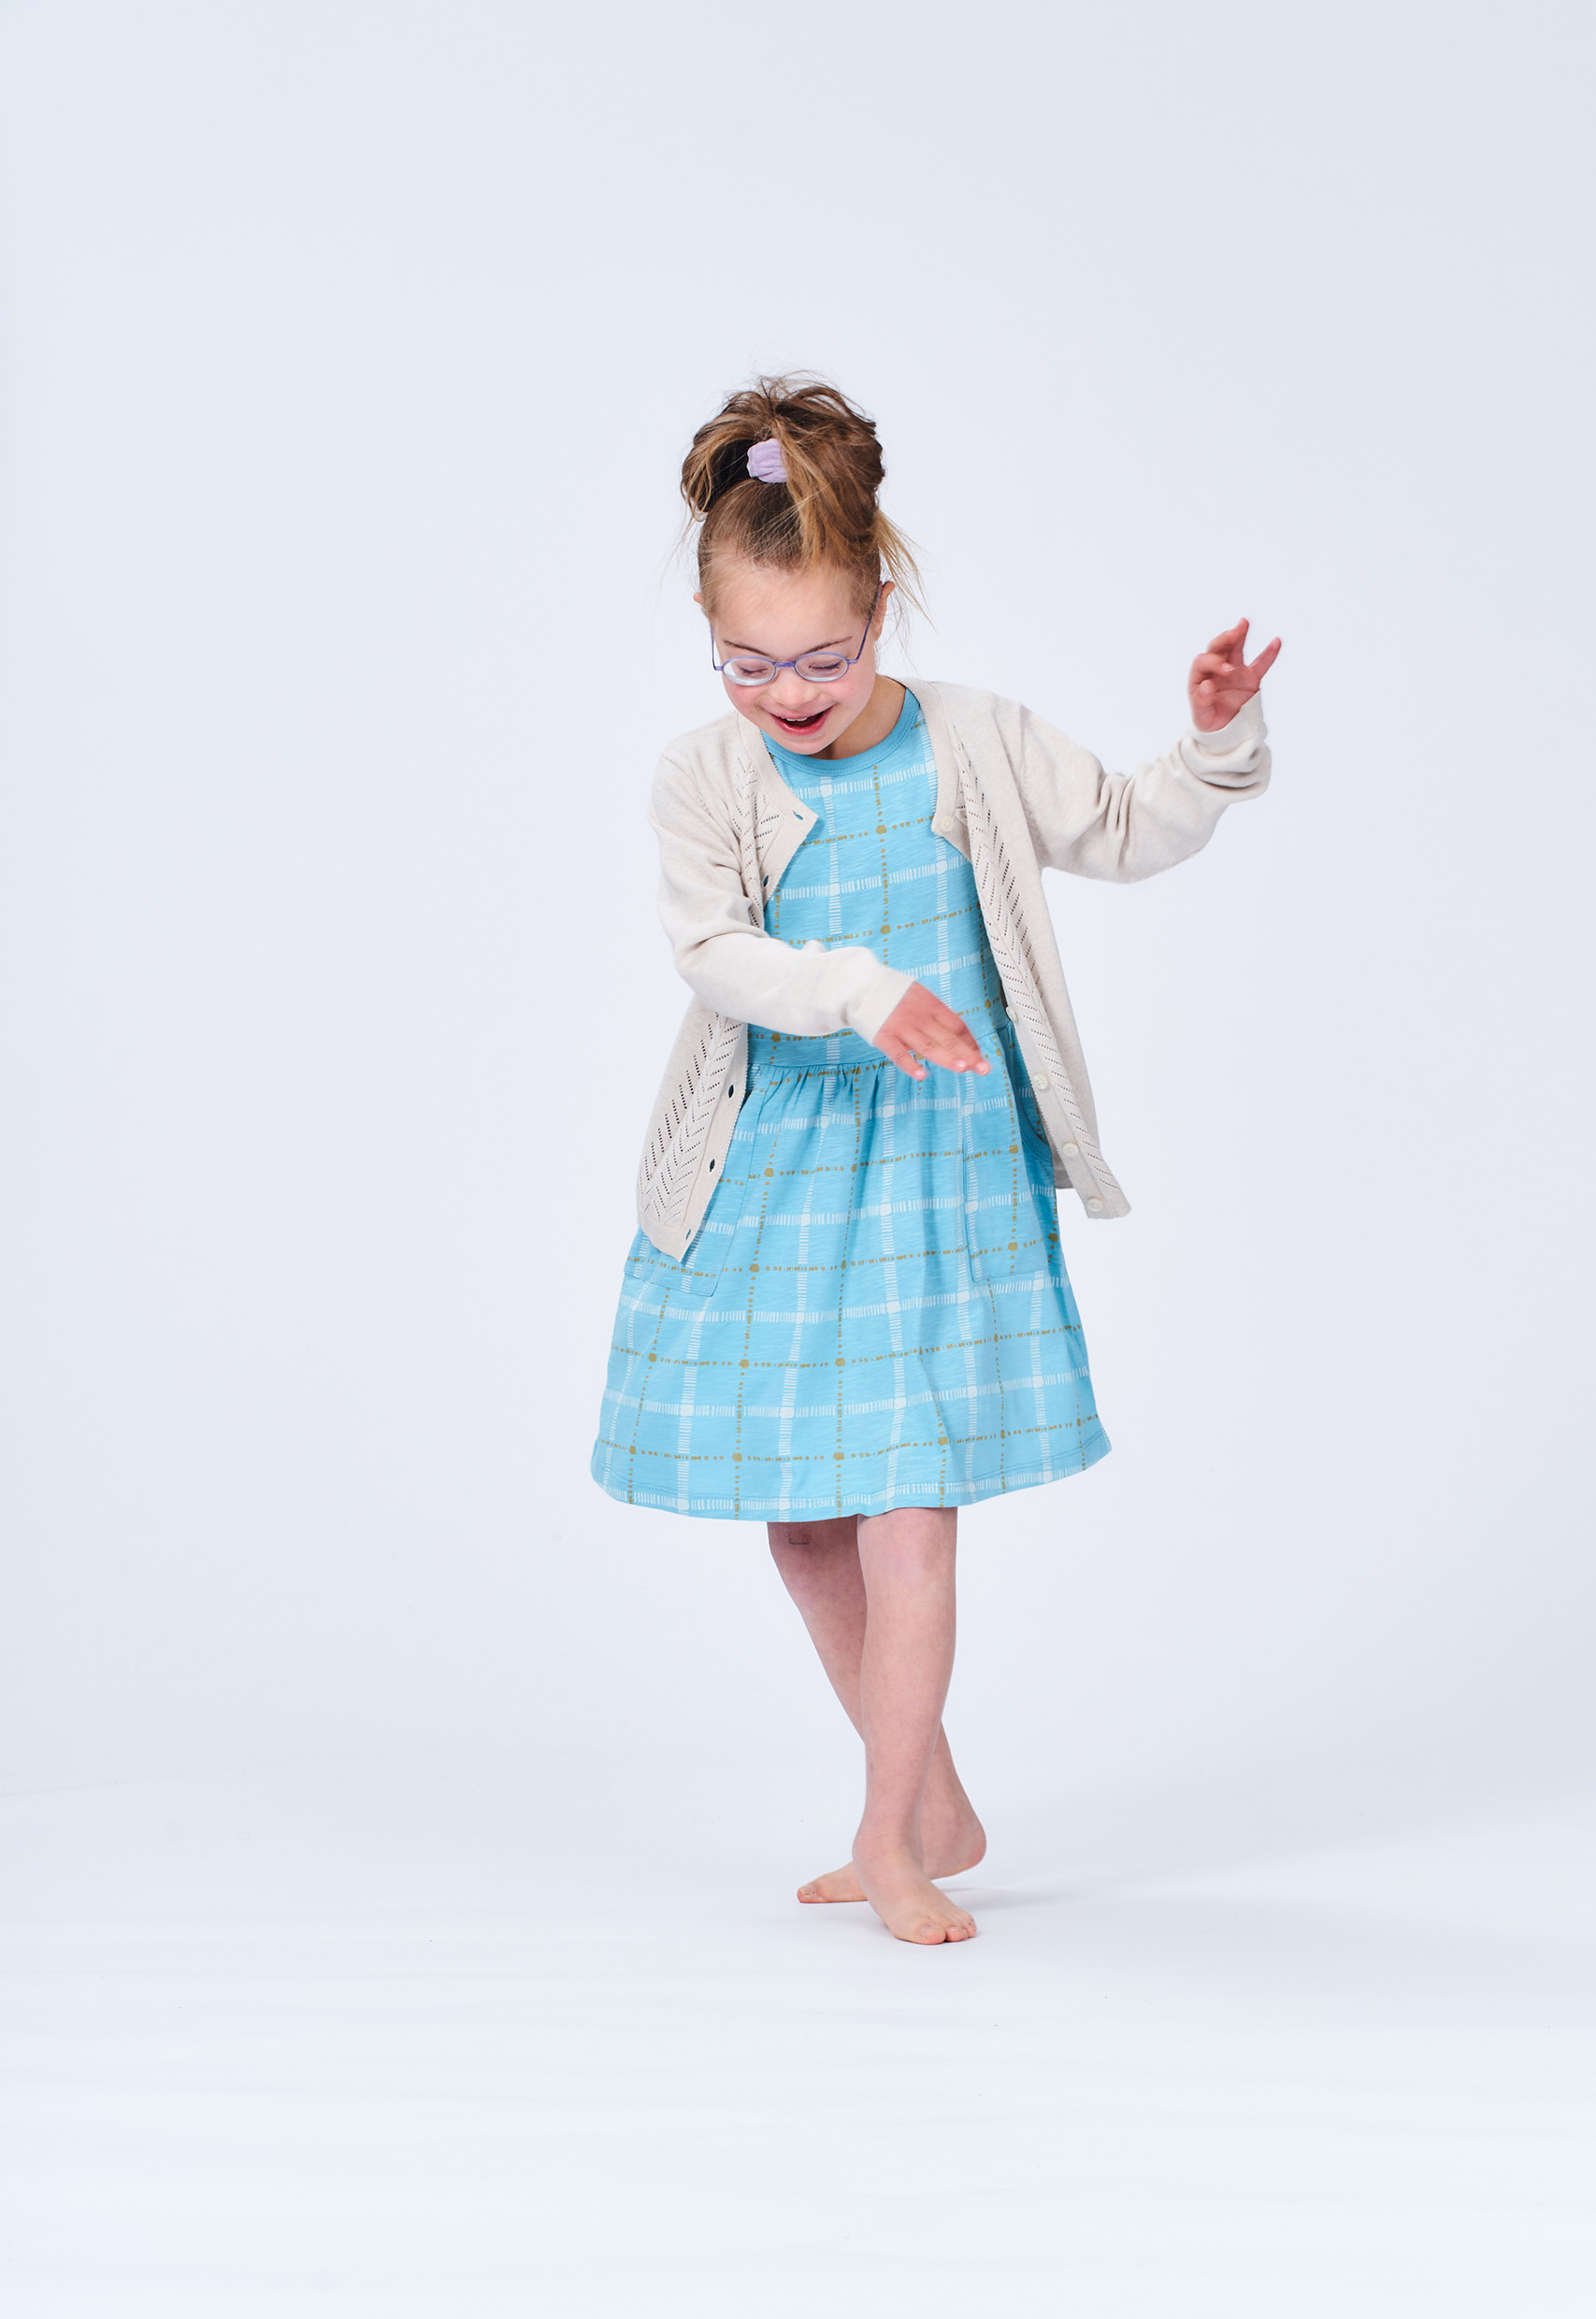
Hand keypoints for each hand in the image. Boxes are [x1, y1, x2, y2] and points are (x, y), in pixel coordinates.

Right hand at [874, 984, 989, 1080]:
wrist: (859, 984)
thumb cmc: (890, 992)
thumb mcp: (918, 994)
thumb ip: (933, 1013)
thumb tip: (953, 1032)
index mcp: (931, 1004)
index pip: (957, 1025)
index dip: (970, 1041)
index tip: (979, 1054)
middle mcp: (919, 1016)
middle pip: (948, 1038)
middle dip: (967, 1054)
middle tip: (983, 1068)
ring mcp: (902, 1027)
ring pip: (928, 1046)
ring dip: (946, 1058)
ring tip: (963, 1068)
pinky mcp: (883, 1036)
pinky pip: (898, 1054)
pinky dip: (909, 1065)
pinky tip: (922, 1075)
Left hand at [1189, 617, 1281, 731]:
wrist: (1226, 731)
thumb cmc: (1209, 721)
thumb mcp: (1201, 716)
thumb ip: (1201, 701)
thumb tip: (1207, 685)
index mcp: (1200, 676)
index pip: (1203, 661)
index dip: (1214, 662)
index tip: (1227, 670)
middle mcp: (1216, 669)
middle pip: (1217, 647)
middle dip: (1224, 639)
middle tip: (1234, 635)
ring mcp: (1234, 671)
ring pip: (1235, 648)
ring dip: (1239, 635)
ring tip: (1243, 622)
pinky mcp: (1250, 677)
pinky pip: (1260, 664)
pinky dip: (1269, 654)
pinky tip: (1277, 641)